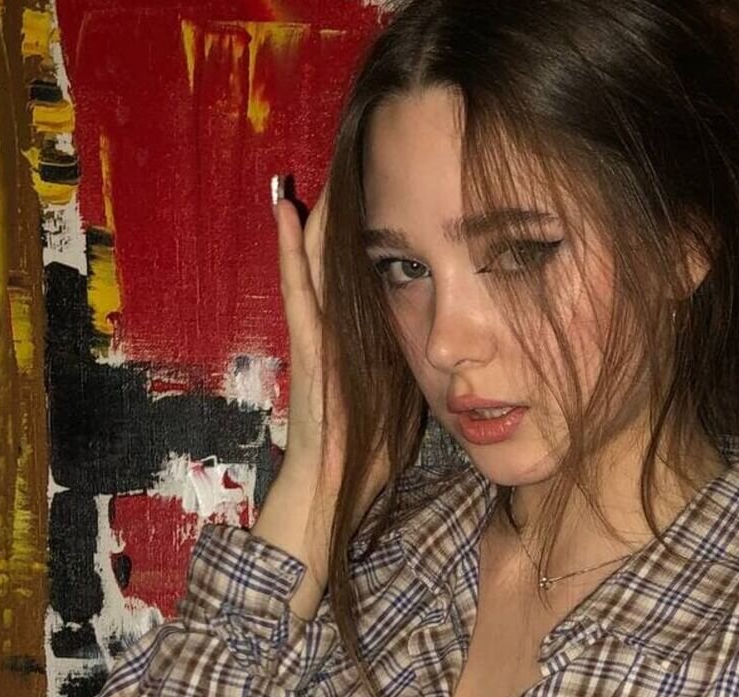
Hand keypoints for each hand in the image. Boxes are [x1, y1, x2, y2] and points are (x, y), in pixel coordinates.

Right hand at [257, 175, 389, 612]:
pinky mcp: (307, 349)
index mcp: (358, 338)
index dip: (376, 231)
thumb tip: (452, 336)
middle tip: (350, 157)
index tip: (391, 186)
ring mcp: (315, 336)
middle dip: (342, 212)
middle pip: (335, 257)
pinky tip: (287, 213)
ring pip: (313, 262)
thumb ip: (418, 360)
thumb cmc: (367, 456)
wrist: (329, 496)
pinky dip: (292, 251)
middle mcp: (332, 329)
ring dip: (314, 217)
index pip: (368, 272)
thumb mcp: (407, 394)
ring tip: (316, 166)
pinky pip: (299, 291)